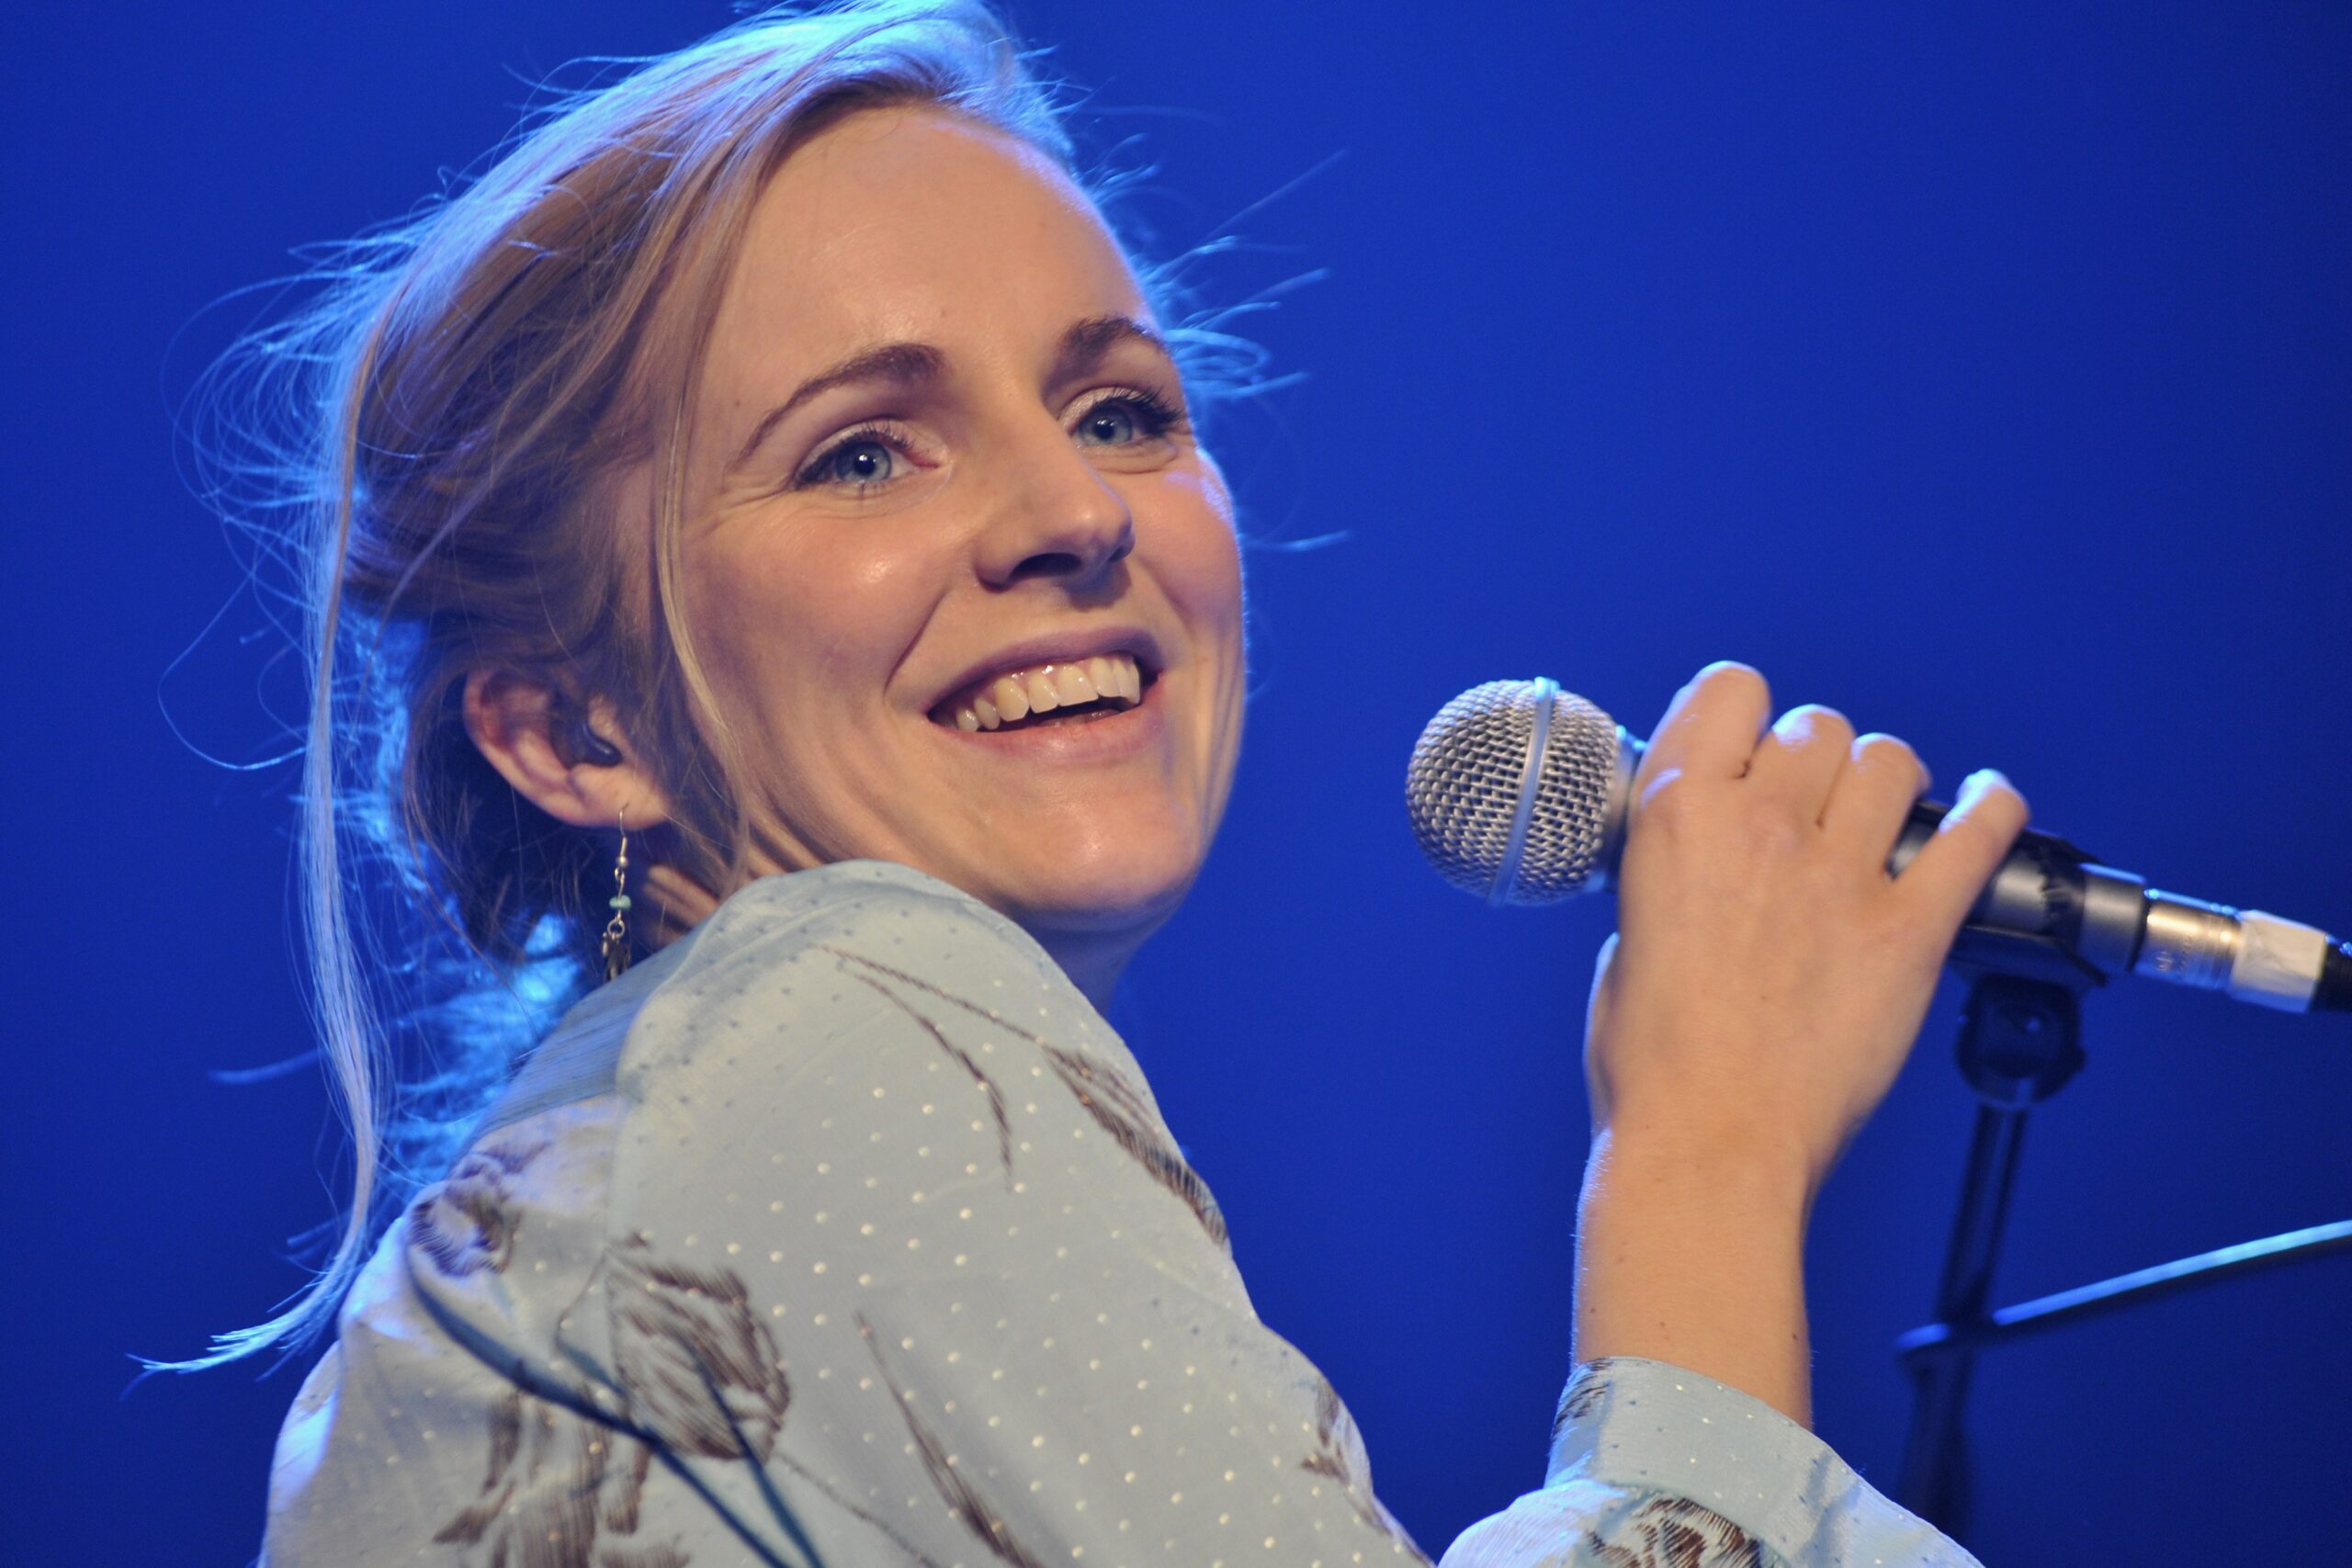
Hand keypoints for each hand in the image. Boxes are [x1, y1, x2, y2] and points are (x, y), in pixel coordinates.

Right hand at [1584, 661, 2029, 1200]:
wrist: (1708, 1143)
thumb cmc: (1652, 1063)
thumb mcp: (1626, 934)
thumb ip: (1672, 875)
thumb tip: (1705, 862)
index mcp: (1675, 818)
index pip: (1728, 691)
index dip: (1744, 713)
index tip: (1750, 744)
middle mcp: (1759, 827)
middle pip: (1818, 726)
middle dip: (1819, 759)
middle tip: (1817, 805)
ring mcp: (1839, 876)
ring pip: (1892, 762)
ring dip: (1889, 782)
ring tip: (1886, 817)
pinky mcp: (1906, 932)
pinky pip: (1977, 836)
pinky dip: (1994, 811)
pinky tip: (1990, 806)